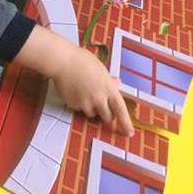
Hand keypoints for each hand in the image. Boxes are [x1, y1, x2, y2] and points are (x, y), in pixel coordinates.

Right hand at [15, 26, 133, 134]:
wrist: (63, 61)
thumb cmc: (82, 61)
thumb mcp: (101, 69)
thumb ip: (109, 80)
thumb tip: (116, 83)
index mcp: (108, 88)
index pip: (121, 110)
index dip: (126, 123)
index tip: (129, 133)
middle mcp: (98, 98)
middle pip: (107, 117)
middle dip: (106, 113)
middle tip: (101, 104)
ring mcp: (85, 103)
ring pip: (92, 114)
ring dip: (91, 108)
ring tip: (84, 92)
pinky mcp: (74, 105)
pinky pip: (79, 109)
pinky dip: (79, 104)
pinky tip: (75, 90)